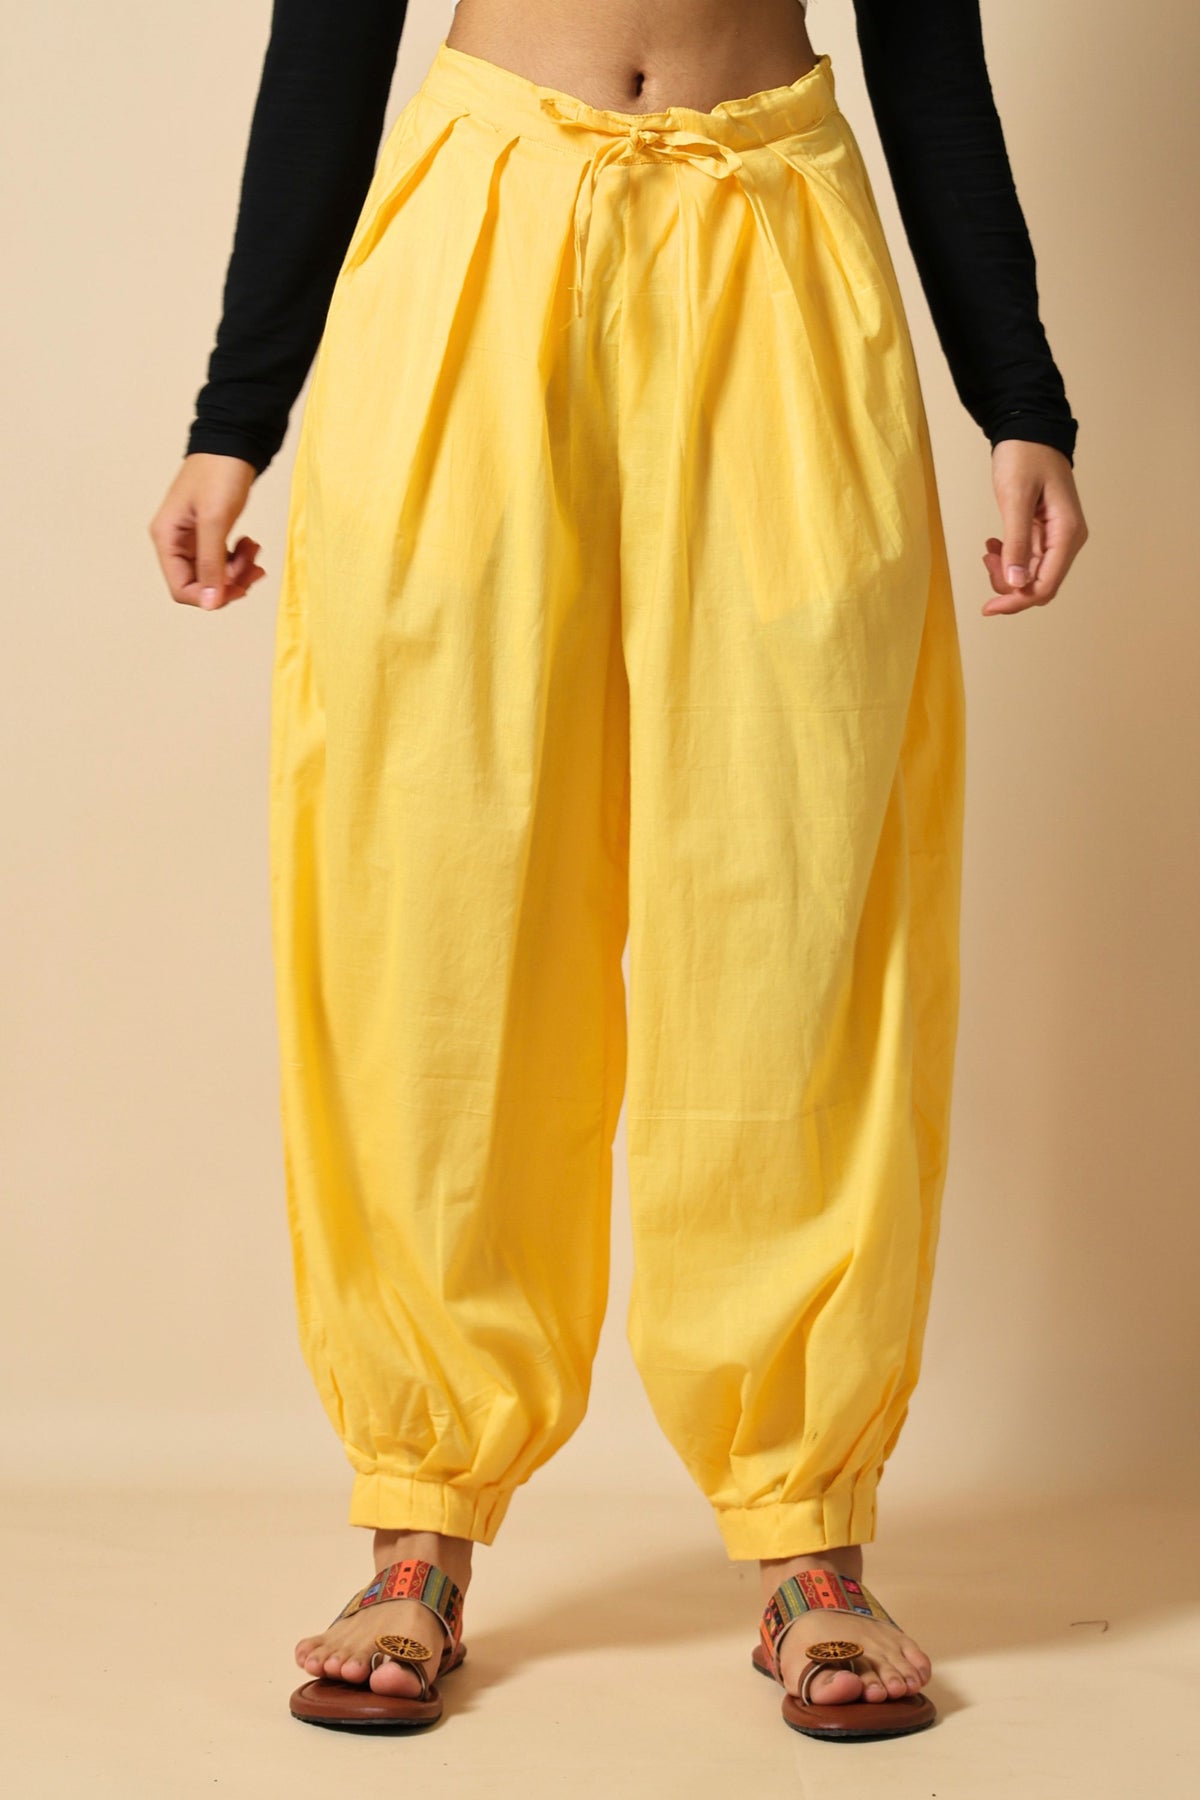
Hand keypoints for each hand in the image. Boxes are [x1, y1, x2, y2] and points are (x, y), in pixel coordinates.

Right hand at [148, 452, 265, 609]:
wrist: (234, 441)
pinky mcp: (209, 533)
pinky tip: (251, 544)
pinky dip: (240, 559)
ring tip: (254, 550)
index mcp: (167, 538)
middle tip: (254, 567)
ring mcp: (192, 538)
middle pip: (201, 584)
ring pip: (215, 574)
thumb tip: (211, 603)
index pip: (181, 589)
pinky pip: (224, 560)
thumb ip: (211, 563)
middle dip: (230, 581)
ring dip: (239, 571)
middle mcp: (175, 541)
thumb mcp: (215, 520)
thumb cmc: (220, 473)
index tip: (238, 588)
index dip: (210, 596)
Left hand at [982, 440, 1088, 615]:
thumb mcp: (1015, 498)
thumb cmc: (1025, 457)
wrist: (1029, 431)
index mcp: (1067, 533)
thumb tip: (1017, 584)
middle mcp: (1068, 540)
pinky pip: (1028, 560)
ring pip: (1031, 576)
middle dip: (1009, 584)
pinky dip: (1008, 559)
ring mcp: (1058, 537)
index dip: (1016, 602)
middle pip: (1039, 585)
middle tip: (986, 560)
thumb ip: (1017, 542)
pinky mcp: (1046, 533)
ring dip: (1006, 571)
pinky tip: (994, 545)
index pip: (1045, 586)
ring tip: (989, 549)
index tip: (988, 607)